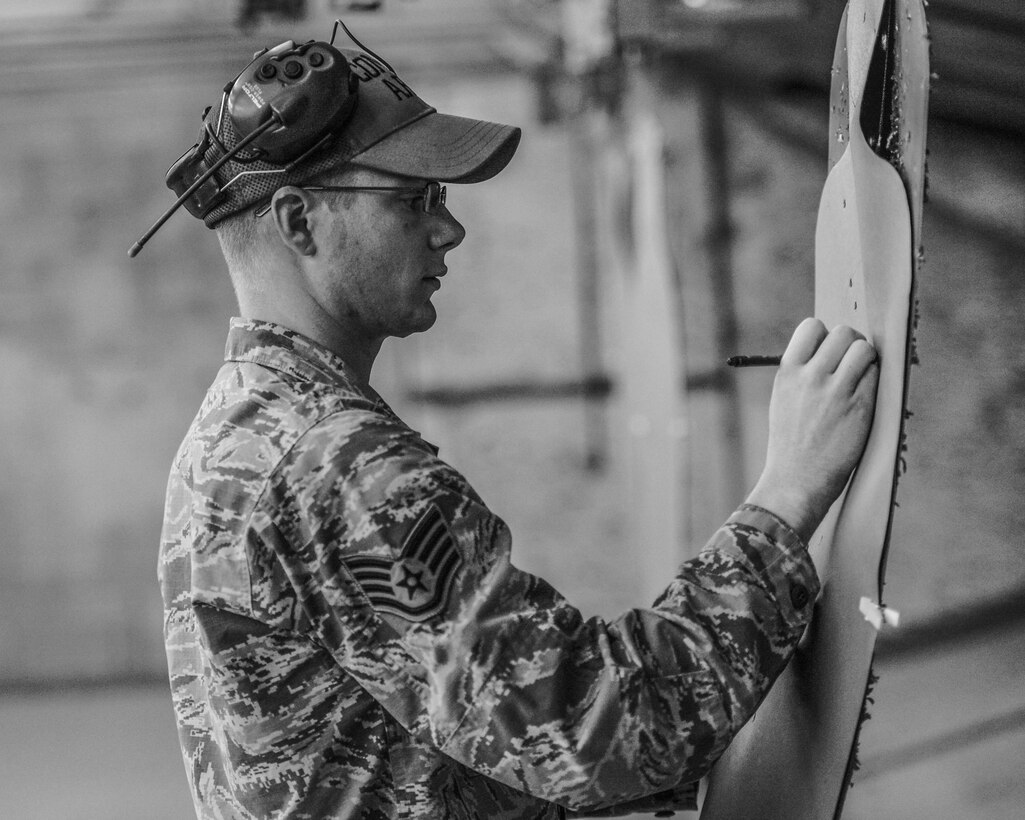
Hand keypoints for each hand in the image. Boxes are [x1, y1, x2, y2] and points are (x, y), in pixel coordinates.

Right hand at [745, 318, 879, 541]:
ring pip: (863, 349)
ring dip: (866, 359)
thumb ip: (803, 373)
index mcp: (787, 372)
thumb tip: (833, 349)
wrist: (796, 480)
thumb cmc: (791, 442)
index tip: (829, 352)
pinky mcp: (860, 406)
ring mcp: (836, 391)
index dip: (825, 335)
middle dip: (850, 344)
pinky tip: (865, 397)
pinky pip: (875, 376)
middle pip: (842, 333)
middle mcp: (810, 376)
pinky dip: (874, 381)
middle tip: (851, 363)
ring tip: (860, 378)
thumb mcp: (783, 399)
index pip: (811, 327)